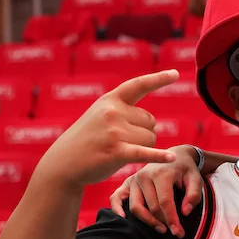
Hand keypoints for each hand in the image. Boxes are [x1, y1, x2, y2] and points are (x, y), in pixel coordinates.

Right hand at [34, 70, 178, 191]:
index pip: (138, 85)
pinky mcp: (116, 152)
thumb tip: (152, 121)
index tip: (176, 74)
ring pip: (151, 139)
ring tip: (120, 151)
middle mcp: (113, 112)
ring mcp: (114, 131)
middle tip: (121, 142)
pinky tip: (171, 158)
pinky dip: (159, 156)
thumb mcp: (99, 117)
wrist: (62, 164)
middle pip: (151, 122)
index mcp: (110, 100)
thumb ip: (122, 112)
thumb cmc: (86, 141)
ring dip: (144, 148)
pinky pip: (145, 152)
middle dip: (143, 133)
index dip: (159, 79)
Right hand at [110, 144, 203, 236]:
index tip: (178, 232)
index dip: (171, 219)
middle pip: (151, 207)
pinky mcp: (126, 183)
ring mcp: (133, 179)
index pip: (165, 202)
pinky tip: (124, 220)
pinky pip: (116, 198)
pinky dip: (117, 209)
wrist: (174, 155)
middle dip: (163, 222)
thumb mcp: (196, 178)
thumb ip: (194, 194)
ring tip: (161, 228)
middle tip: (175, 232)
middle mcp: (144, 175)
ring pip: (135, 207)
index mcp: (161, 173)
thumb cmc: (186, 170)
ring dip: (147, 221)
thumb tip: (185, 212)